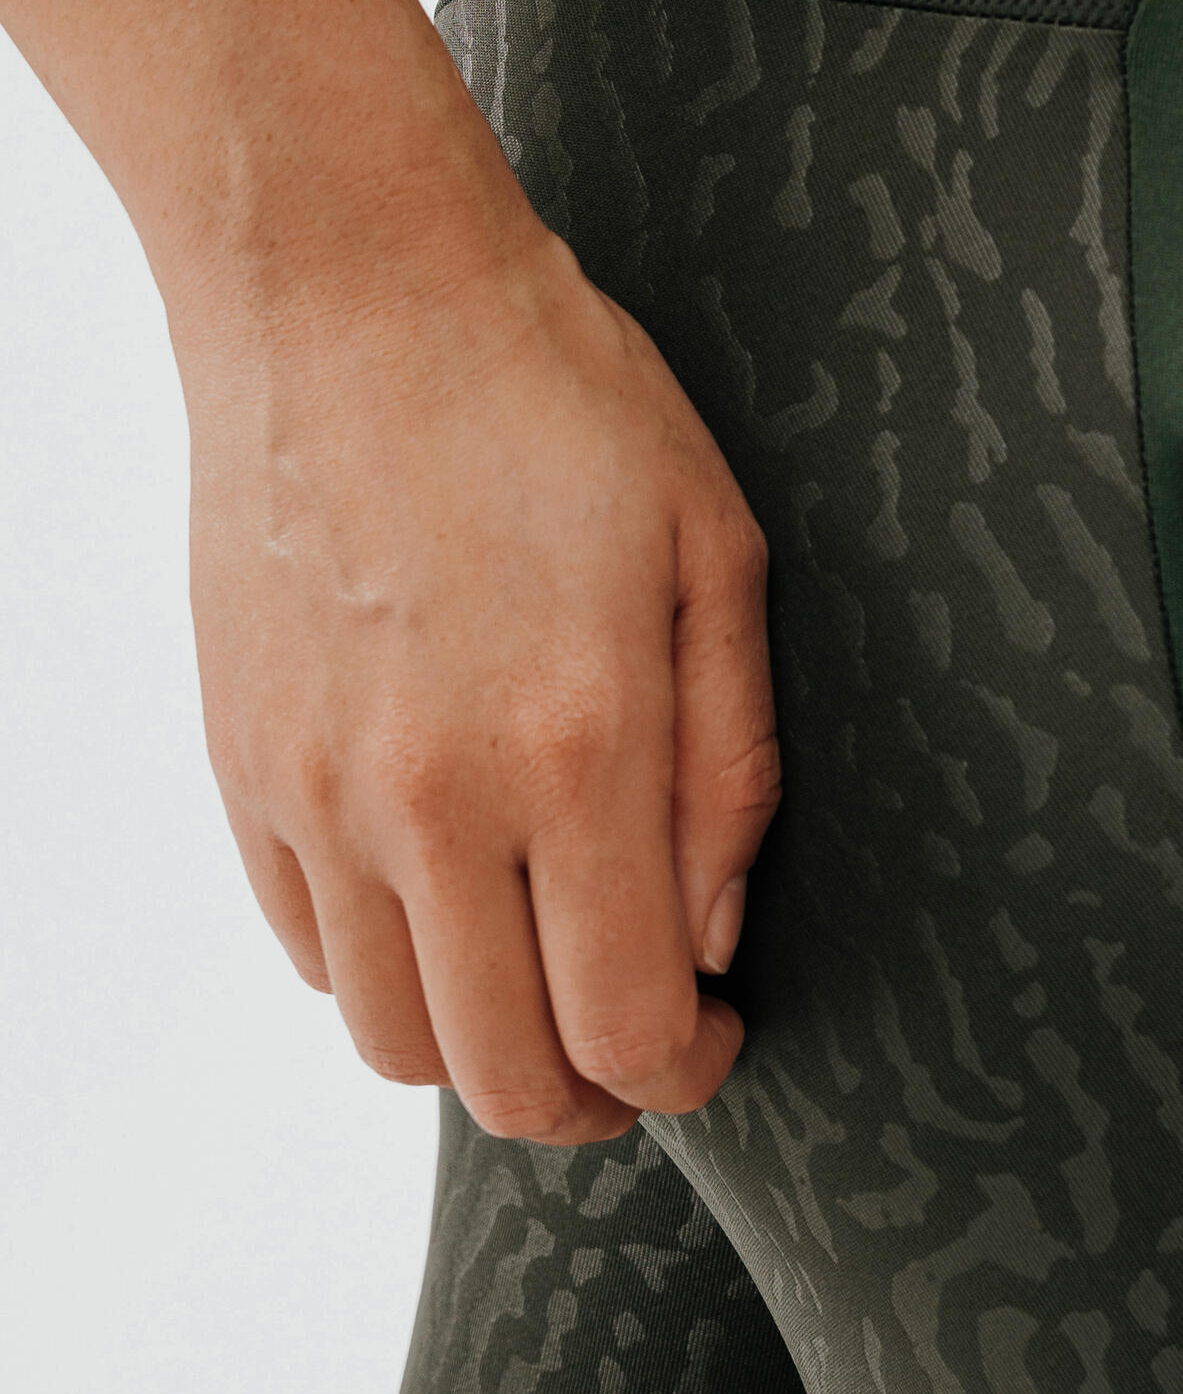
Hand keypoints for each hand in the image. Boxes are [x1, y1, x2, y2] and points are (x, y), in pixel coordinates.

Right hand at [187, 216, 775, 1145]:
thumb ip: (731, 771)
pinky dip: (387, 970)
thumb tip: (711, 943)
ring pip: (386, 1038)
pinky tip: (458, 900)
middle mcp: (431, 800)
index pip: (624, 1027)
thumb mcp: (720, 556)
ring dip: (484, 1050)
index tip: (716, 1037)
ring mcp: (315, 791)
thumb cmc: (566, 404)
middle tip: (647, 1046)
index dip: (686, 1074)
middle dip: (592, 1101)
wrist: (355, 292)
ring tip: (552, 979)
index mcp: (578, 750)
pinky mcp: (241, 764)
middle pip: (500, 1076)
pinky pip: (307, 949)